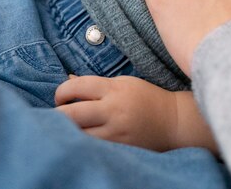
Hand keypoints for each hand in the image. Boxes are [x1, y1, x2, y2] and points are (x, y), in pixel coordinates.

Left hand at [55, 75, 217, 152]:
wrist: (174, 122)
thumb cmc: (146, 99)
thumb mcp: (122, 83)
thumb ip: (95, 84)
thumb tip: (68, 80)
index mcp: (114, 89)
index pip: (77, 86)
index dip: (62, 91)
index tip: (60, 97)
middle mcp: (114, 110)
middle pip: (71, 114)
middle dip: (57, 114)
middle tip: (57, 115)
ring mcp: (116, 132)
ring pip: (78, 135)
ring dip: (67, 132)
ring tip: (67, 128)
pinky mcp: (120, 149)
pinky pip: (92, 148)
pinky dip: (82, 143)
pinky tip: (81, 140)